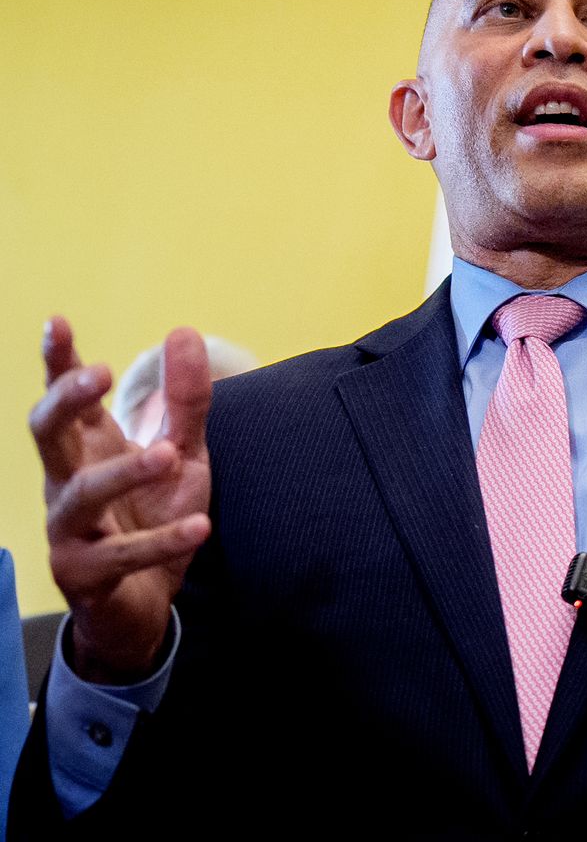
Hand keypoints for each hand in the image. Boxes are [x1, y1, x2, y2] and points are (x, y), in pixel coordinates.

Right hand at [29, 319, 212, 682]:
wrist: (146, 600)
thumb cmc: (155, 514)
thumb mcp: (183, 453)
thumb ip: (185, 401)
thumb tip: (183, 332)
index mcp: (87, 448)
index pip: (64, 399)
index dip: (58, 362)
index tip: (58, 323)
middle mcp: (66, 483)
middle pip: (47, 434)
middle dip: (67, 400)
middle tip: (101, 373)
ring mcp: (68, 529)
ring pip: (82, 494)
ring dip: (124, 471)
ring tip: (169, 454)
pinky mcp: (84, 574)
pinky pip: (120, 556)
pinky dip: (162, 541)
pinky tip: (201, 527)